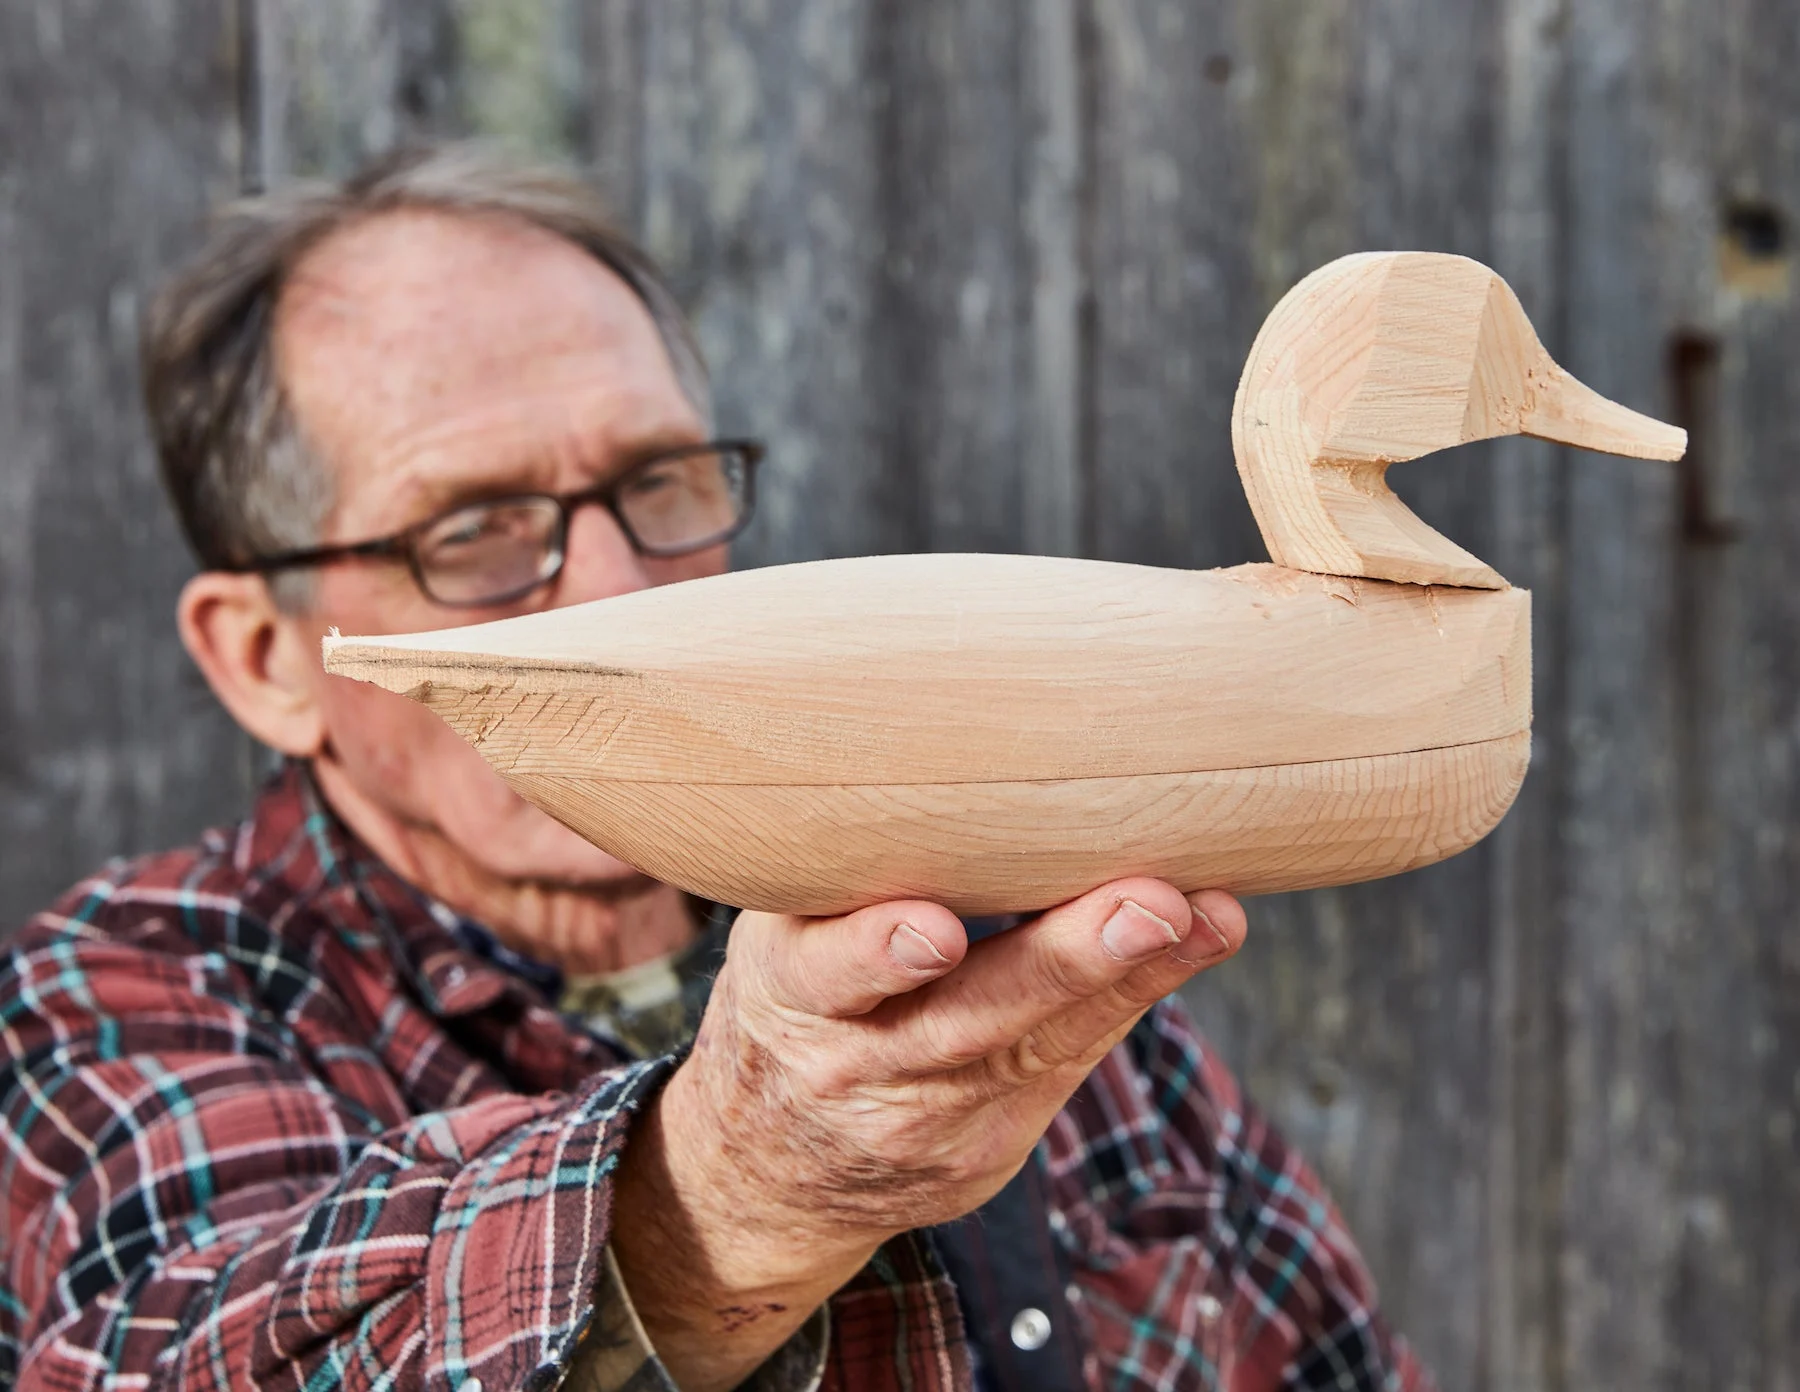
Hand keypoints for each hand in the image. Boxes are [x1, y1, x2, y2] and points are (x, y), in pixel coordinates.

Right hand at [611, 879, 1245, 1390]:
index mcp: (789, 994)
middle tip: (1147, 905)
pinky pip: (1071, 1063)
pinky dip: (1135, 997)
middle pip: (966, 1021)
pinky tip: (1199, 937)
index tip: (935, 930)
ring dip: (1134, 977)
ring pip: (1042, 1044)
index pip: (826, 976)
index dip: (877, 954)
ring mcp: (931, 1118)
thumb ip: (844, 872)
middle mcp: (858, 1066)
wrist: (774, 1166)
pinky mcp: (992, 1147)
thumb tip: (953, 739)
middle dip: (1064, 962)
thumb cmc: (796, 998)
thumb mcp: (780, 936)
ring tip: (1205, 915)